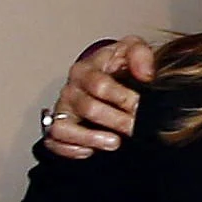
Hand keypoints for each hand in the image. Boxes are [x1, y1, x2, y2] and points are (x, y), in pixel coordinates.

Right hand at [42, 39, 157, 158]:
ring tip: (114, 142)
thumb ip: (140, 55)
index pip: (99, 85)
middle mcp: (70, 90)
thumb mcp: (132, 50)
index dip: (121, 97)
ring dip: (90, 138)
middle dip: (115, 120)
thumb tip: (146, 74)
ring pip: (63, 128)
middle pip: (87, 108)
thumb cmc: (118, 65)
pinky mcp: (57, 128)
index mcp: (84, 69)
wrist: (109, 78)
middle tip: (134, 127)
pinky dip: (71, 149)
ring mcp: (61, 111)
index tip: (139, 106)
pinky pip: (55, 143)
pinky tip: (91, 151)